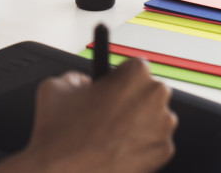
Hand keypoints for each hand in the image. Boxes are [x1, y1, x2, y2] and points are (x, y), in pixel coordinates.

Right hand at [0, 59, 177, 172]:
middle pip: (148, 91)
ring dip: (138, 122)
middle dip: (131, 100)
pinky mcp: (163, 153)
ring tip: (109, 134)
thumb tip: (85, 83)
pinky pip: (154, 142)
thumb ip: (78, 77)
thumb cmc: (62, 133)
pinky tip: (116, 149)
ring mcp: (163, 127)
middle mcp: (155, 97)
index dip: (119, 78)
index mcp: (135, 74)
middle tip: (108, 113)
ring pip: (154, 117)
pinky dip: (139, 145)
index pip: (134, 66)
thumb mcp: (56, 86)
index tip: (111, 88)